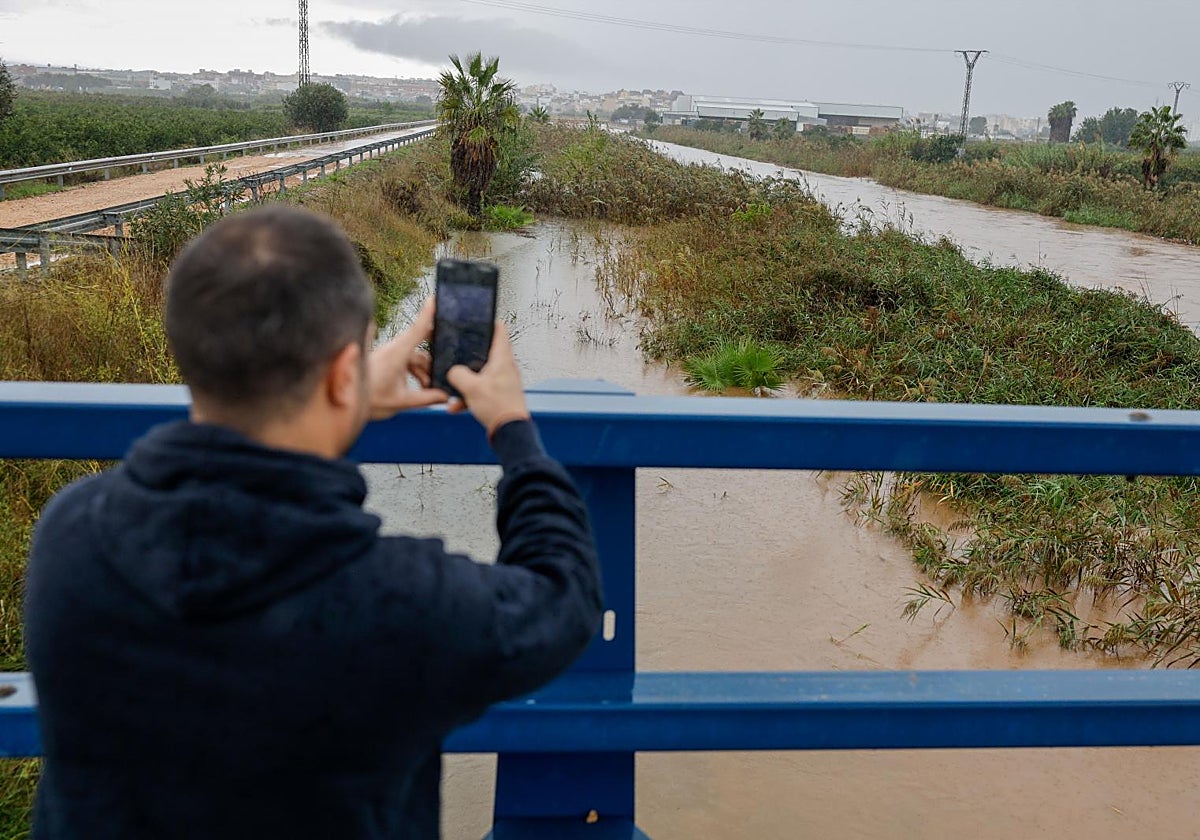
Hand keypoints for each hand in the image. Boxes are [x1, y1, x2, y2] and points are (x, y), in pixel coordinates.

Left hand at [367, 298, 448, 419]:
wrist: (346, 402)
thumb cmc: (370, 399)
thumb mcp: (401, 401)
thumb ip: (426, 398)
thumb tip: (446, 397)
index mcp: (397, 354)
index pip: (417, 329)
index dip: (428, 313)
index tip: (434, 298)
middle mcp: (395, 350)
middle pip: (422, 352)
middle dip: (433, 367)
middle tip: (443, 379)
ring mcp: (392, 355)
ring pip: (417, 359)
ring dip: (424, 374)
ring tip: (428, 392)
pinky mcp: (389, 361)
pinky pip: (409, 363)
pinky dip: (416, 375)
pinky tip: (421, 390)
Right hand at [447, 323, 530, 438]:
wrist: (510, 433)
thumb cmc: (499, 408)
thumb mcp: (471, 387)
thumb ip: (458, 374)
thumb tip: (453, 371)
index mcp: (502, 359)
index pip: (500, 331)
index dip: (489, 321)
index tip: (479, 316)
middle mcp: (505, 368)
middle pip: (486, 352)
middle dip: (469, 354)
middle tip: (458, 351)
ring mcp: (503, 382)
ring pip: (481, 374)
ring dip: (466, 381)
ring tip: (455, 390)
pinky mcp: (499, 395)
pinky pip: (481, 390)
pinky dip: (469, 396)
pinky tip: (457, 406)